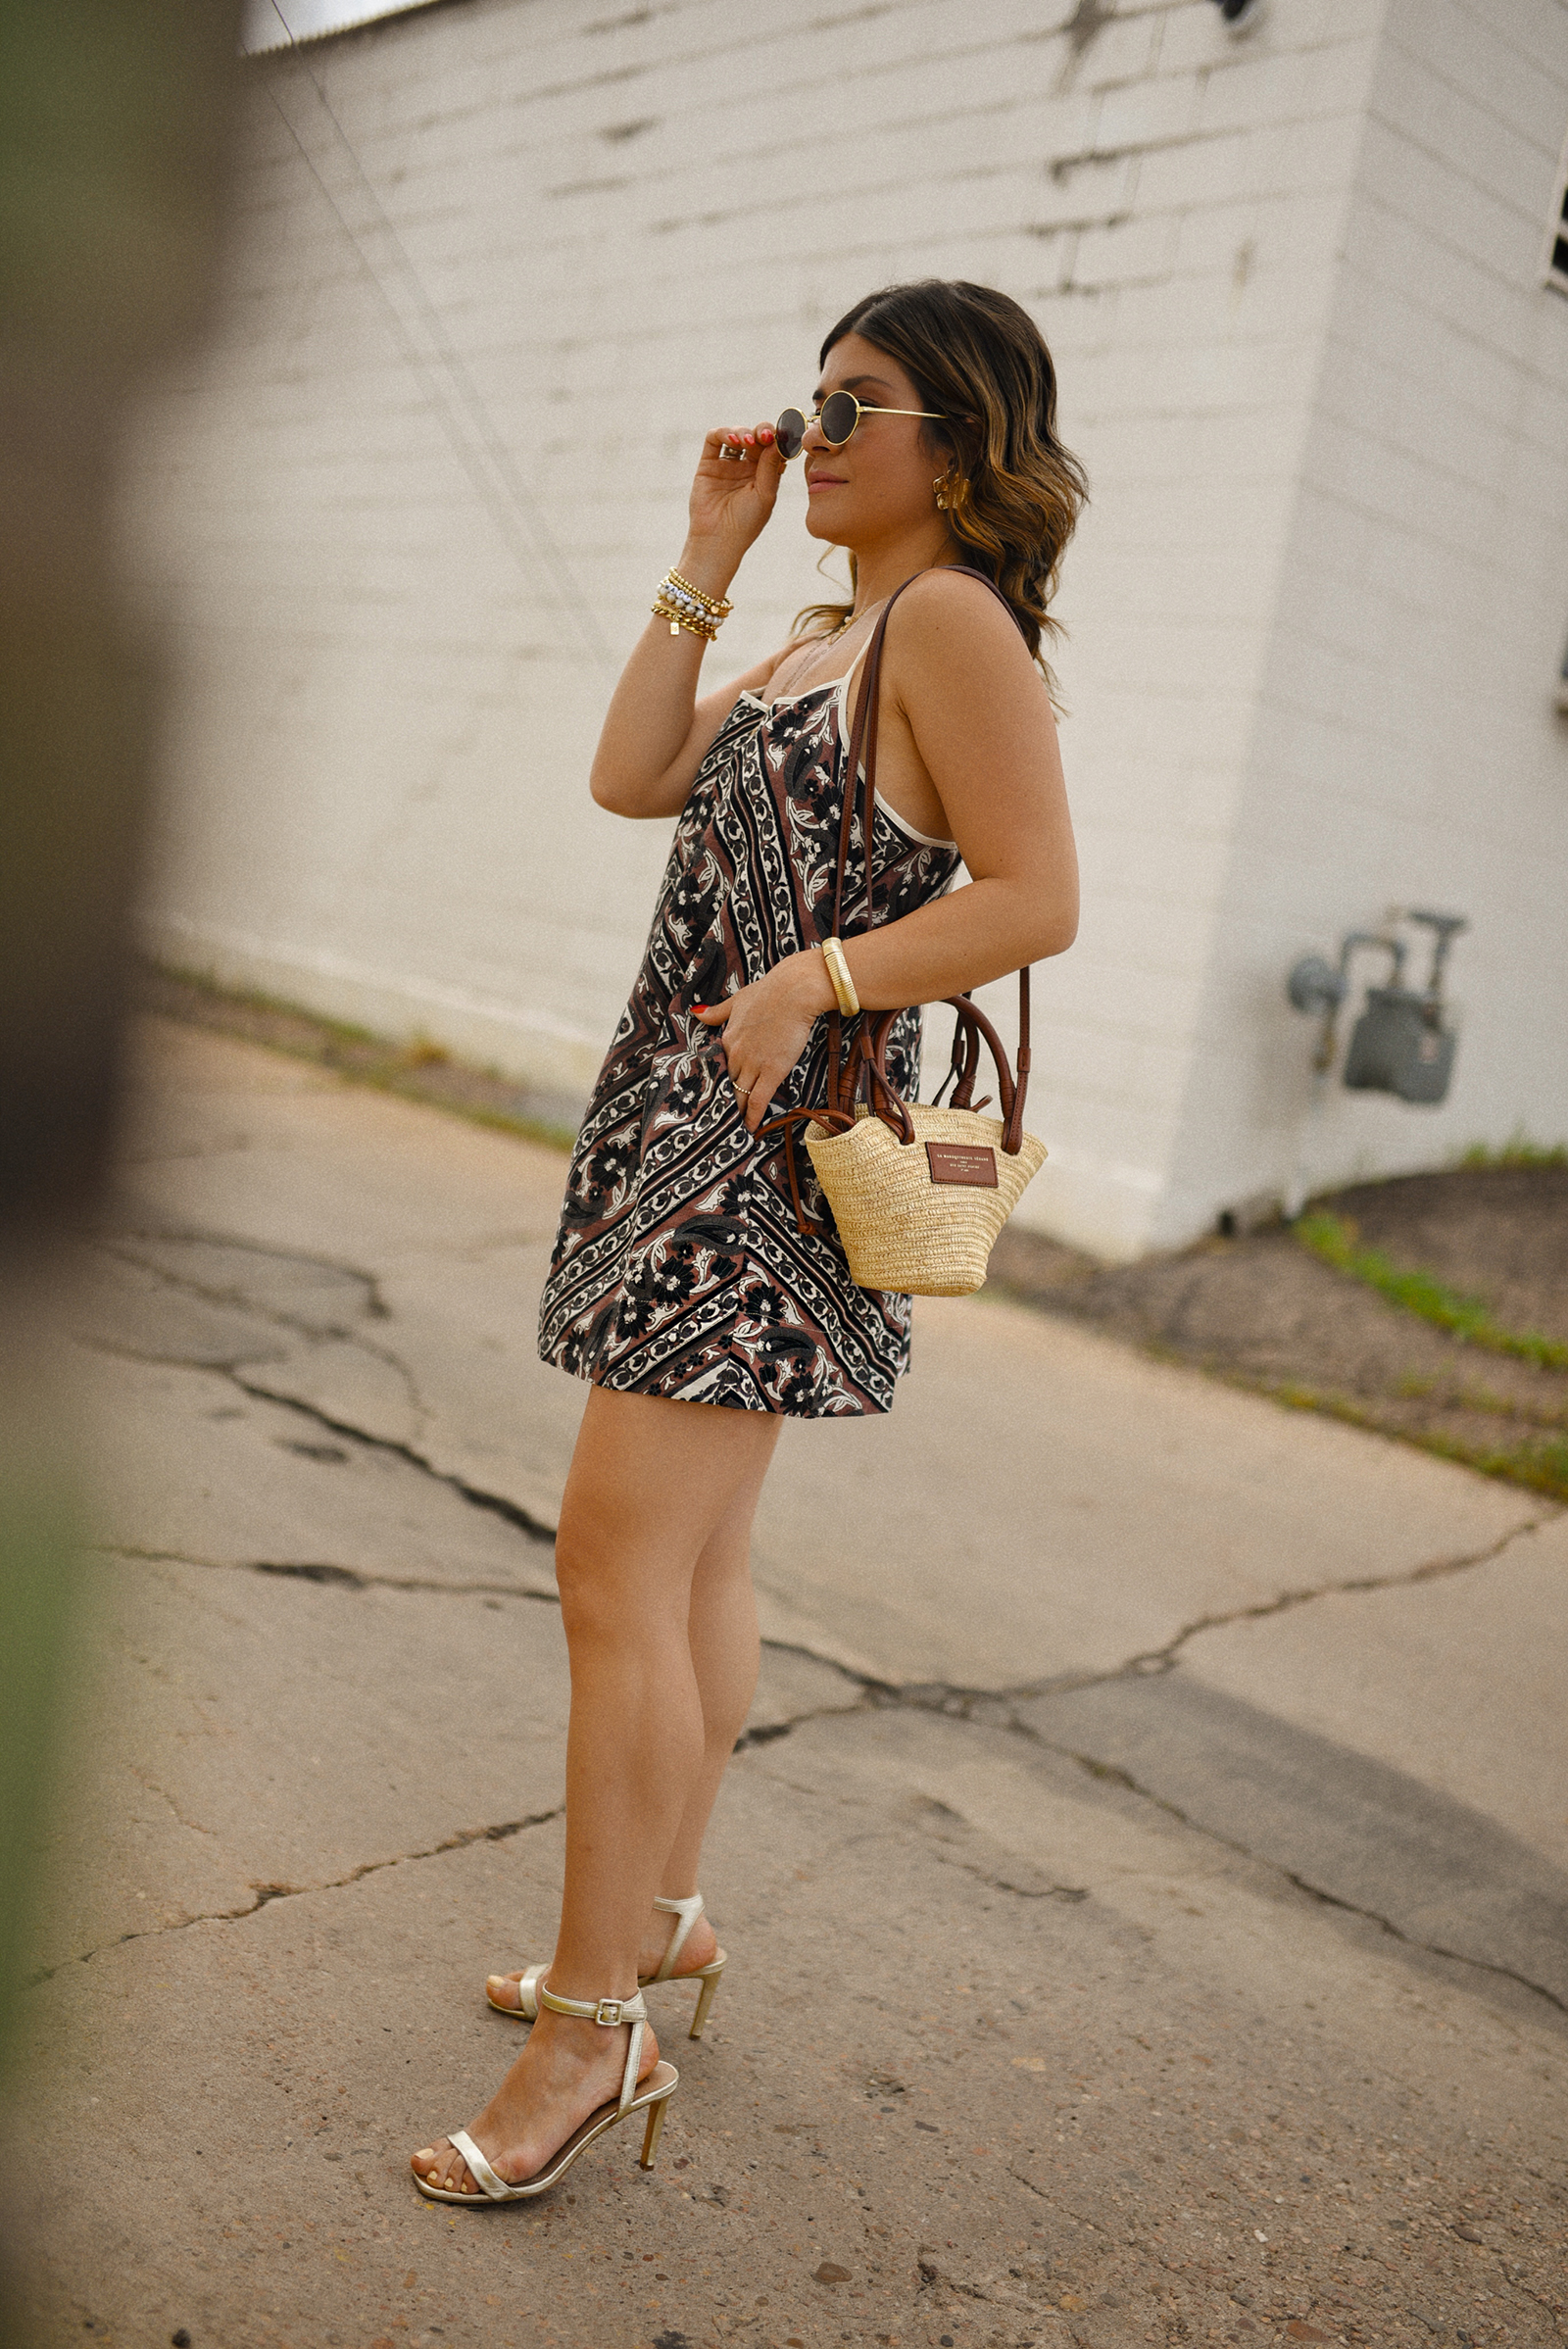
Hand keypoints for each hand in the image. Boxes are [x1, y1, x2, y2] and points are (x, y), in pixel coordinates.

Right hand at [685, 423, 785, 579]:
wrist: (718, 540)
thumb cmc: (746, 524)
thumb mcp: (765, 495)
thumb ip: (770, 467)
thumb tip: (775, 440)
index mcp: (764, 475)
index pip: (773, 449)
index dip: (778, 439)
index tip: (782, 436)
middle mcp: (746, 468)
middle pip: (756, 438)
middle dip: (762, 432)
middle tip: (764, 436)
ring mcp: (727, 465)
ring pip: (736, 434)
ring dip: (744, 431)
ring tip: (747, 441)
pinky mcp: (708, 465)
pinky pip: (714, 439)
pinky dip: (723, 432)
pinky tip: (733, 440)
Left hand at [694, 952, 833, 1133]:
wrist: (793, 992)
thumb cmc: (769, 991)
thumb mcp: (737, 1000)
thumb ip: (716, 1011)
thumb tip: (695, 1013)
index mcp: (727, 1038)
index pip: (719, 1068)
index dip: (719, 1084)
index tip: (715, 1096)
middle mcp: (735, 1054)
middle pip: (727, 1085)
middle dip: (724, 1103)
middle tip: (720, 1121)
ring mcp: (752, 1064)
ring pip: (739, 1096)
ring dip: (736, 1114)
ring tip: (733, 1130)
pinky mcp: (772, 1071)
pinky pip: (758, 1100)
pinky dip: (752, 1117)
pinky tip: (750, 1130)